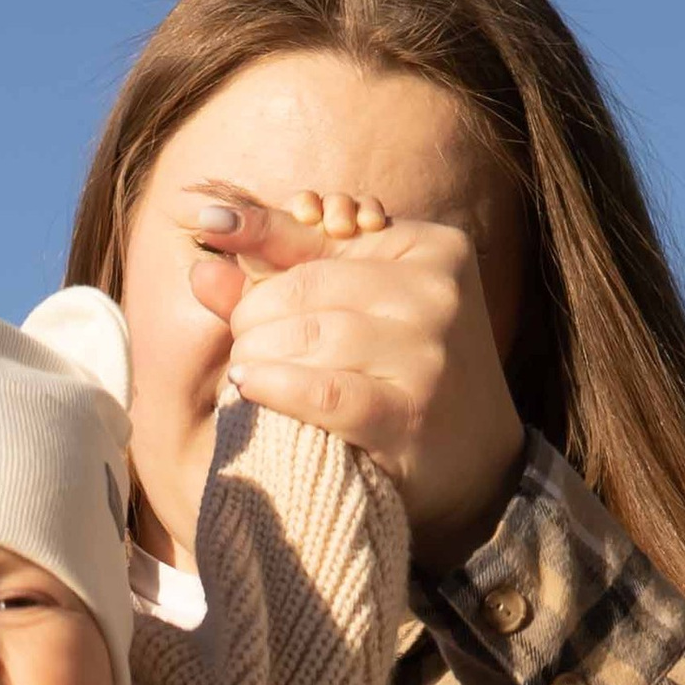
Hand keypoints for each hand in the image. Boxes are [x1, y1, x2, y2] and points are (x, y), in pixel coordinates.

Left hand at [194, 192, 525, 570]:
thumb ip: (289, 265)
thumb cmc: (403, 371)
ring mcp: (427, 355)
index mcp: (431, 249)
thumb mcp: (360, 303)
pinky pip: (323, 393)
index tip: (208, 222)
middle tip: (242, 341)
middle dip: (255, 314)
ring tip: (244, 368)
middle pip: (308, 287)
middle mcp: (437, 293)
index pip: (322, 237)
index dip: (259, 230)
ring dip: (259, 353)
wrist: (476, 463)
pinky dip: (277, 388)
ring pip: (311, 336)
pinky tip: (252, 387)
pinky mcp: (409, 415)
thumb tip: (209, 226)